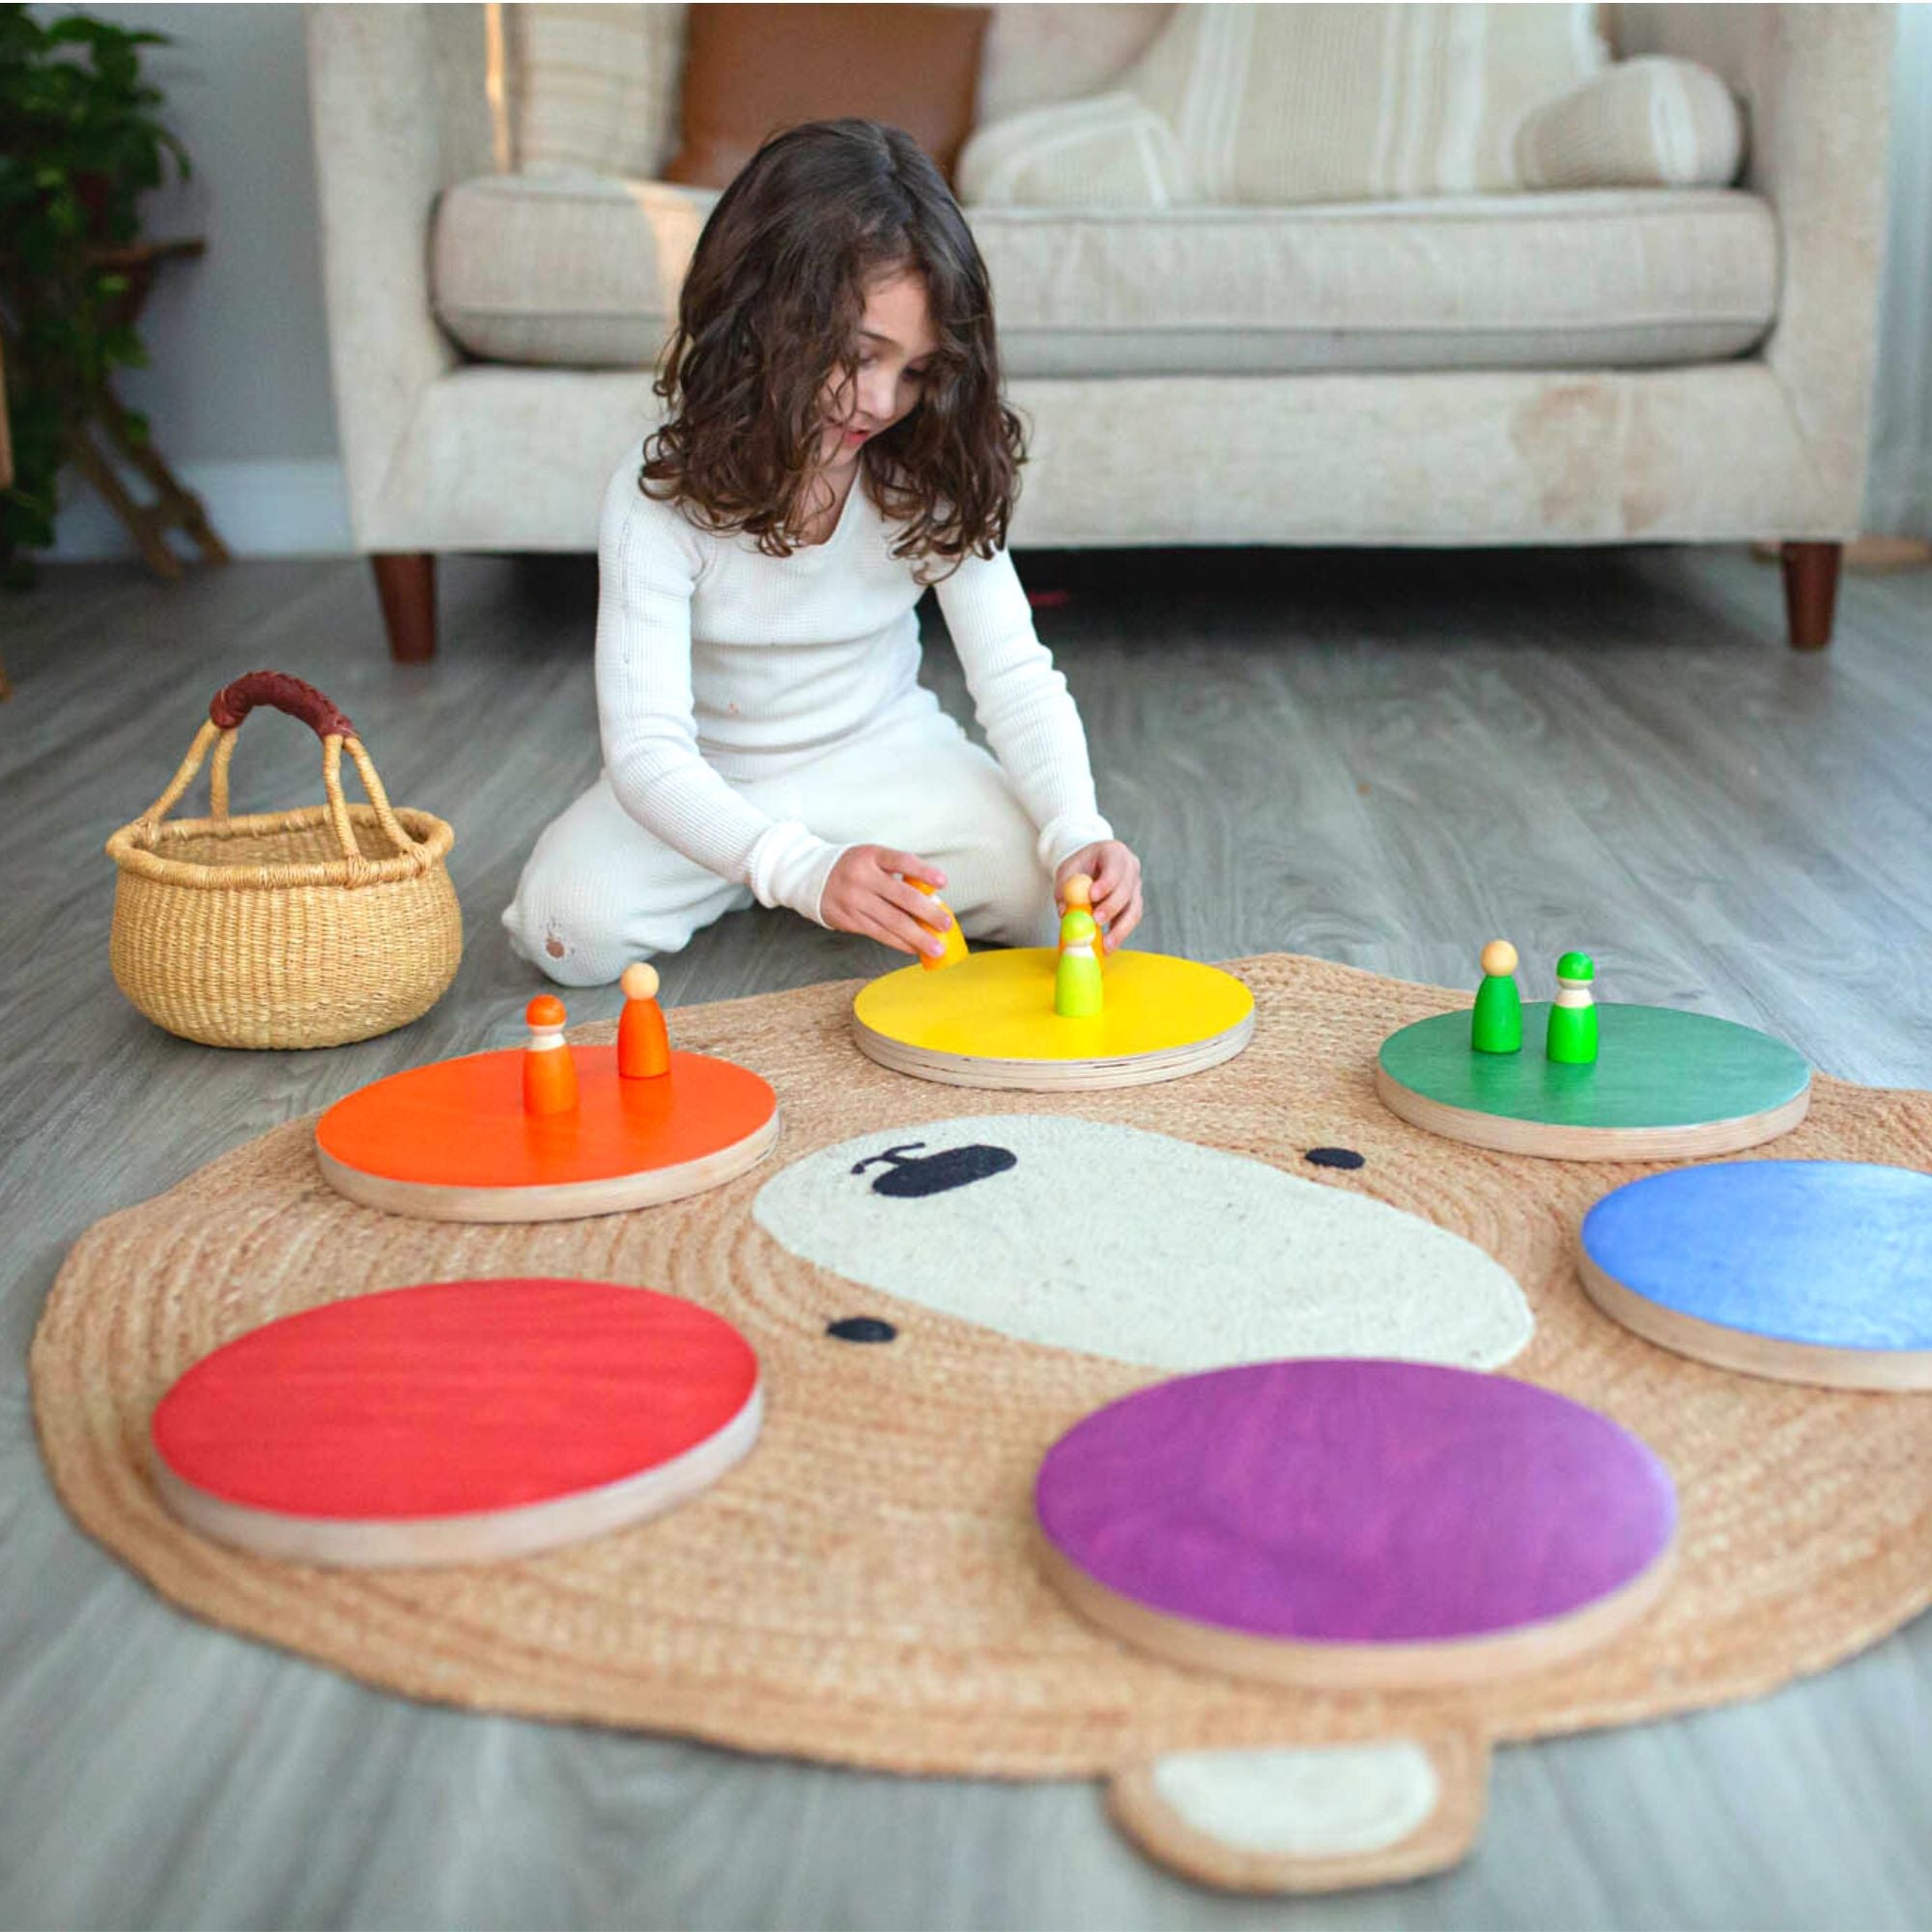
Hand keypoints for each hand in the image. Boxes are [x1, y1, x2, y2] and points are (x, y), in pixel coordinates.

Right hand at [823, 846, 952, 958]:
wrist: (811, 877)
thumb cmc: (853, 868)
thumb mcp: (872, 860)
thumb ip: (897, 876)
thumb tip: (931, 902)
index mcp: (872, 856)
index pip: (902, 862)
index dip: (924, 872)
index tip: (943, 882)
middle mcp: (862, 877)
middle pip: (902, 897)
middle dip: (928, 913)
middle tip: (946, 925)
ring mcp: (854, 900)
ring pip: (892, 922)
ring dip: (917, 937)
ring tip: (936, 948)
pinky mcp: (850, 919)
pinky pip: (880, 934)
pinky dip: (899, 943)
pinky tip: (913, 948)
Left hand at [1056, 841, 1143, 952]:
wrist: (1091, 866)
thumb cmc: (1080, 867)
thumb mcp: (1067, 871)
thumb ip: (1065, 888)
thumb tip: (1064, 912)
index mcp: (1114, 852)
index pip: (1115, 867)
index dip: (1106, 883)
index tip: (1092, 896)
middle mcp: (1131, 868)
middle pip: (1126, 889)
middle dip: (1111, 908)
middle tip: (1096, 921)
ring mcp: (1136, 886)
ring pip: (1133, 909)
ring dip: (1120, 929)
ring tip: (1105, 945)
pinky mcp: (1135, 903)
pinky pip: (1131, 919)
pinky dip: (1120, 934)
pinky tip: (1109, 946)